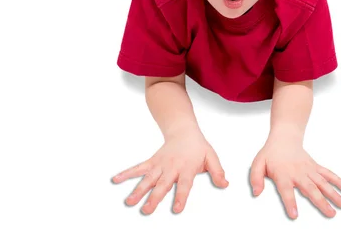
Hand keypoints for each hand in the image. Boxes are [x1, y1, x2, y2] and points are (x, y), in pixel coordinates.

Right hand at [111, 128, 228, 213]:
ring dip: (137, 190)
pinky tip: (116, 179)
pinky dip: (126, 173)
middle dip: (154, 198)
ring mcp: (160, 165)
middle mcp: (171, 167)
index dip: (181, 196)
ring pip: (147, 179)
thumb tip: (225, 184)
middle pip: (162, 184)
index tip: (176, 208)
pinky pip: (138, 168)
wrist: (183, 130)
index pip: (184, 184)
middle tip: (147, 210)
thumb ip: (217, 171)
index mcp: (187, 168)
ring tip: (129, 202)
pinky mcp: (152, 162)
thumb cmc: (198, 146)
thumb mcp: (211, 157)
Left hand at [250, 138, 340, 218]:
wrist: (284, 138)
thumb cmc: (271, 153)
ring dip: (334, 194)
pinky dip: (338, 181)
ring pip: (323, 183)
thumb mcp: (258, 164)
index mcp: (283, 174)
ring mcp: (309, 170)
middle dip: (321, 202)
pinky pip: (328, 174)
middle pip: (311, 189)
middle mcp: (298, 173)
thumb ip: (255, 178)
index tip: (295, 215)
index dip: (290, 202)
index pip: (286, 190)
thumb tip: (256, 192)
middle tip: (330, 214)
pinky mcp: (315, 167)